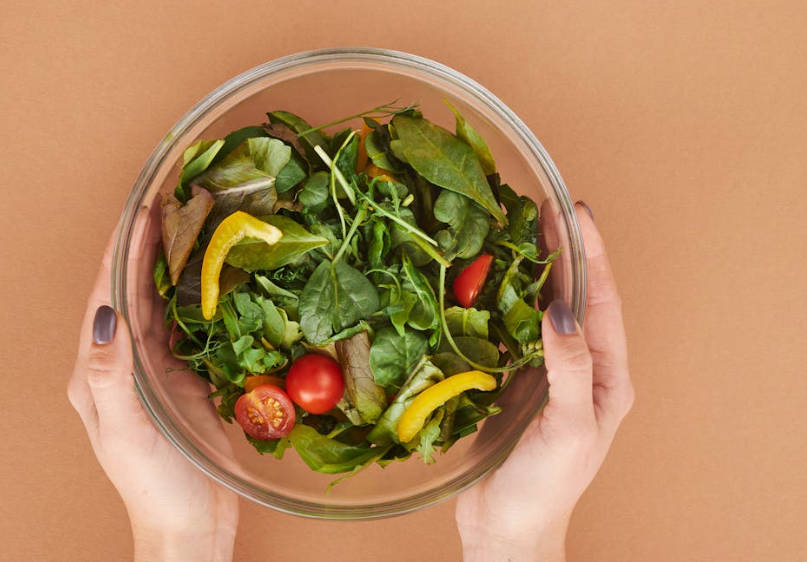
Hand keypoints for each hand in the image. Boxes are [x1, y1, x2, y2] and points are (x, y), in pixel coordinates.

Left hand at [68, 225, 238, 561]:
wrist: (190, 521)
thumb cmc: (154, 485)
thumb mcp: (127, 433)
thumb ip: (112, 375)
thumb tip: (106, 315)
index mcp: (96, 371)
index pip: (107, 297)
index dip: (122, 252)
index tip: (142, 211)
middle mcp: (121, 362)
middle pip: (130, 290)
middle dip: (145, 246)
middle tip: (170, 204)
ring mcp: (152, 368)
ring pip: (159, 302)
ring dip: (170, 263)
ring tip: (189, 225)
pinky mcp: (182, 376)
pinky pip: (186, 326)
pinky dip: (196, 295)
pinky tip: (212, 275)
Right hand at [456, 202, 633, 561]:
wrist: (506, 527)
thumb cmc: (546, 487)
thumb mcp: (568, 428)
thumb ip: (570, 369)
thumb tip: (561, 311)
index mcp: (606, 377)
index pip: (601, 302)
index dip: (591, 255)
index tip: (576, 213)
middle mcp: (579, 367)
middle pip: (573, 296)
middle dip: (562, 251)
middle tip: (543, 208)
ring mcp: (544, 372)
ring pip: (540, 309)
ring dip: (530, 271)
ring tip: (515, 231)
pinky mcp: (512, 380)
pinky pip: (508, 331)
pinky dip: (499, 302)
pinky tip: (485, 280)